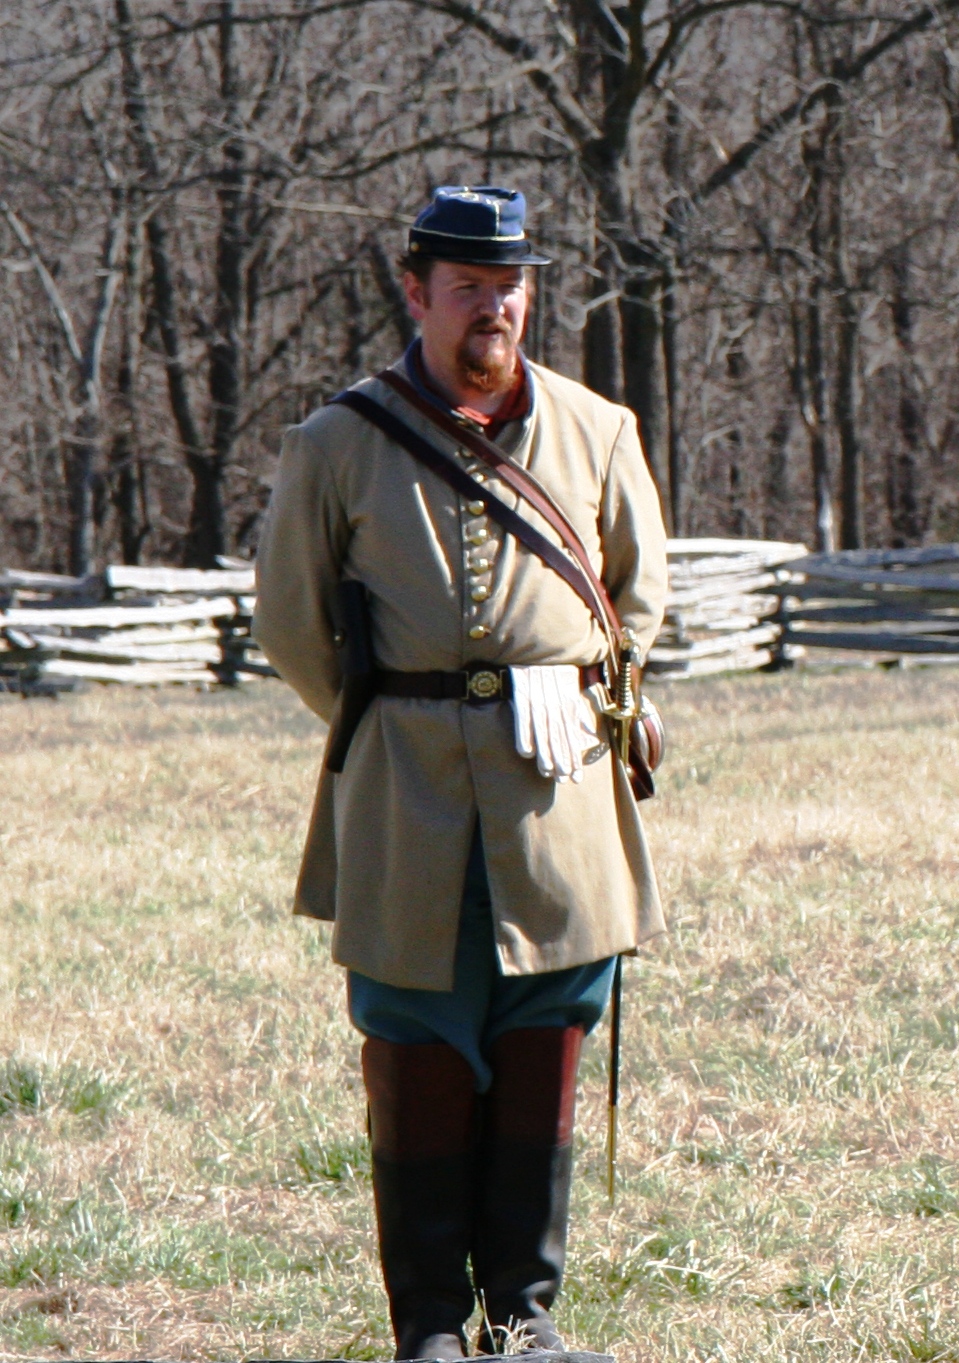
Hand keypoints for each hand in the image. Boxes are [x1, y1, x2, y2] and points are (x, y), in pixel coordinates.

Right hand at [510, 665, 597, 783]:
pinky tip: (525, 752)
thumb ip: (578, 710)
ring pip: (543, 731)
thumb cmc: (555, 666)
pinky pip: (523, 718)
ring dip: (545, 752)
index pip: (571, 735)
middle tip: (563, 780)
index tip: (576, 776)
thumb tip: (589, 730)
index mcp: (567, 703)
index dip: (574, 756)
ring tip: (547, 772)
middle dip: (561, 759)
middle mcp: (555, 704)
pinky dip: (524, 734)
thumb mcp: (571, 686)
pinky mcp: (522, 694)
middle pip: (558, 737)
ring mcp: (538, 700)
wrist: (540, 641)